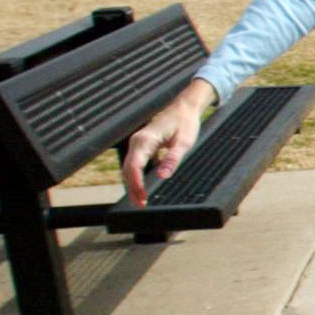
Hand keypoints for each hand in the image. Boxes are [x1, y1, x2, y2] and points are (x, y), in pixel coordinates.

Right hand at [122, 80, 213, 206]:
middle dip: (132, 188)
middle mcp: (137, 141)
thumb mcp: (184, 142)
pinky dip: (137, 177)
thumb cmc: (185, 123)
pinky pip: (136, 164)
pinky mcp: (142, 146)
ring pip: (130, 167)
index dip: (136, 184)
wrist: (184, 108)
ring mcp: (138, 143)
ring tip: (140, 202)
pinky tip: (143, 188)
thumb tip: (163, 176)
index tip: (142, 198)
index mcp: (146, 140)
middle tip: (141, 205)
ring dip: (133, 184)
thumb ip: (173, 158)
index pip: (134, 166)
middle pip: (128, 169)